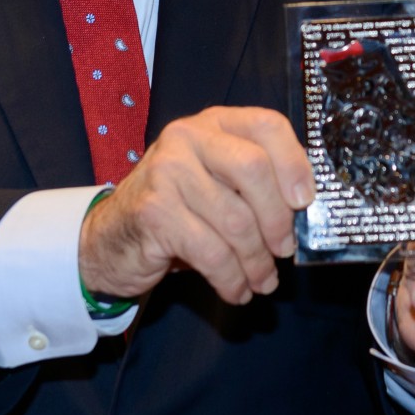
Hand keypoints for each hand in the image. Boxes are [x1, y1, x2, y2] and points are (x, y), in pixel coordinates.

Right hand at [78, 106, 314, 305]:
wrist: (109, 238)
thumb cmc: (177, 210)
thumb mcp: (214, 183)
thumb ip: (252, 183)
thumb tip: (304, 212)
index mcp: (213, 124)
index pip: (267, 125)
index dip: (294, 163)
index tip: (305, 202)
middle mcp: (188, 138)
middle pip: (254, 169)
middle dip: (277, 219)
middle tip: (284, 250)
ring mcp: (166, 172)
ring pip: (236, 220)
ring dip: (257, 261)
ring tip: (263, 281)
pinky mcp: (154, 212)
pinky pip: (211, 252)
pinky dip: (232, 279)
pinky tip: (237, 290)